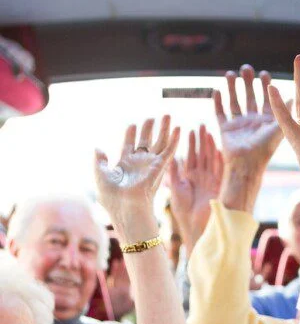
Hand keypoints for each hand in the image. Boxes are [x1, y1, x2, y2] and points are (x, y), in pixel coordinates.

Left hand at [95, 116, 179, 238]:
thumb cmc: (112, 197)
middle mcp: (139, 164)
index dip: (131, 135)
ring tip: (167, 116)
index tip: (132, 125)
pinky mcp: (159, 167)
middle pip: (146, 142)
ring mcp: (150, 165)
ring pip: (159, 143)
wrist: (126, 207)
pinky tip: (179, 129)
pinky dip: (174, 140)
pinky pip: (169, 151)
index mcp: (125, 165)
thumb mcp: (101, 175)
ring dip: (164, 129)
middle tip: (152, 118)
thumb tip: (98, 148)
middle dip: (148, 129)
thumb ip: (100, 161)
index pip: (129, 145)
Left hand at [168, 125, 222, 248]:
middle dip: (201, 141)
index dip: (190, 144)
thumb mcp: (176, 189)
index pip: (191, 157)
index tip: (190, 130)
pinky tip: (218, 148)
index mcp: (190, 178)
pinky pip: (220, 170)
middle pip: (202, 155)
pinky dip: (219, 160)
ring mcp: (211, 181)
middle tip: (201, 125)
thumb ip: (174, 173)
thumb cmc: (183, 211)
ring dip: (209, 146)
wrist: (195, 225)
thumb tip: (169, 157)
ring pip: (210, 160)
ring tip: (209, 132)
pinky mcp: (218, 186)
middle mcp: (201, 178)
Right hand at [214, 66, 284, 211]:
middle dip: (248, 82)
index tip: (264, 73)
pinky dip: (218, 102)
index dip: (265, 85)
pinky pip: (220, 113)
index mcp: (266, 121)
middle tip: (246, 68)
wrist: (247, 165)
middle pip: (249, 97)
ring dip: (232, 88)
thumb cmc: (265, 148)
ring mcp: (238, 125)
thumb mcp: (278, 128)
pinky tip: (217, 90)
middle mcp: (253, 121)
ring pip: (234, 102)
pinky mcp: (225, 129)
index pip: (266, 99)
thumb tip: (296, 94)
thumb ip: (284, 111)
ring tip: (230, 73)